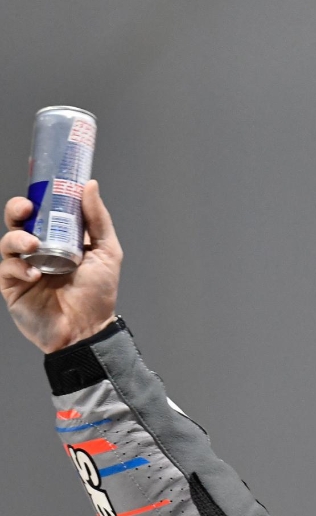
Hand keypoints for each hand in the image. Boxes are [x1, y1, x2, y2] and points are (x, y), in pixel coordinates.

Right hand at [2, 180, 120, 353]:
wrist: (88, 330)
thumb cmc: (98, 293)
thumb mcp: (106, 251)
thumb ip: (97, 219)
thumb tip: (89, 185)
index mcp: (60, 239)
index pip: (43, 212)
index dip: (39, 197)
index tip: (42, 185)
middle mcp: (39, 250)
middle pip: (18, 222)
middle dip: (17, 210)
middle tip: (25, 209)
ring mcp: (24, 267)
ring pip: (7, 242)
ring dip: (16, 237)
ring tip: (32, 244)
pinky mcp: (12, 285)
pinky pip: (6, 268)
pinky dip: (18, 267)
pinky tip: (34, 274)